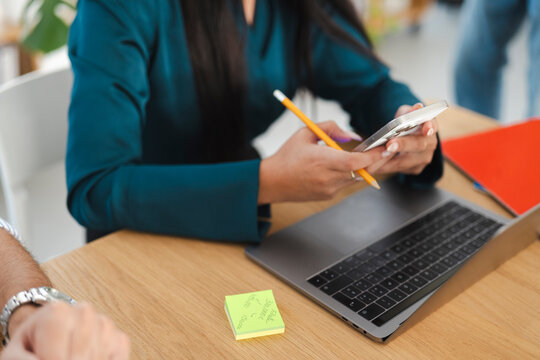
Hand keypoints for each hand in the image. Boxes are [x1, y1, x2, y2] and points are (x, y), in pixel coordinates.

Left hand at [1, 302, 129, 359]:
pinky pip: (121, 354)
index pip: (59, 351)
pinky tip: (93, 358)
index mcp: (57, 312)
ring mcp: (104, 324)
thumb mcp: (17, 354)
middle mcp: (84, 312)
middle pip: (82, 354)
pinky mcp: (118, 337)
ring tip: (70, 358)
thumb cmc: (31, 346)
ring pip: (101, 353)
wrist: (43, 336)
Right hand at [259, 121, 383, 202]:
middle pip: (362, 172)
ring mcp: (329, 189)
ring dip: (365, 168)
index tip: (383, 147)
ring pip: (357, 179)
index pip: (354, 162)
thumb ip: (331, 128)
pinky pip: (346, 184)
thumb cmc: (288, 156)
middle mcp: (327, 178)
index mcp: (321, 160)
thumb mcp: (306, 133)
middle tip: (386, 150)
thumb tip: (353, 136)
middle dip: (377, 161)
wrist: (272, 182)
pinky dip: (350, 175)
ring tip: (370, 155)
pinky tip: (346, 167)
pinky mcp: (328, 196)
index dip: (372, 156)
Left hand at [366, 103, 438, 174]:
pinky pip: (398, 169)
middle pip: (418, 145)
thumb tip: (417, 107)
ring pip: (406, 161)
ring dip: (389, 160)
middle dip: (403, 145)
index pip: (433, 126)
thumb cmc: (405, 123)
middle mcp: (430, 143)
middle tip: (389, 145)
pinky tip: (372, 166)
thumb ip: (408, 112)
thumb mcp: (405, 114)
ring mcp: (423, 158)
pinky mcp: (415, 168)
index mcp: (430, 126)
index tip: (426, 129)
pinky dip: (384, 167)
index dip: (430, 127)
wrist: (406, 137)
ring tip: (374, 157)